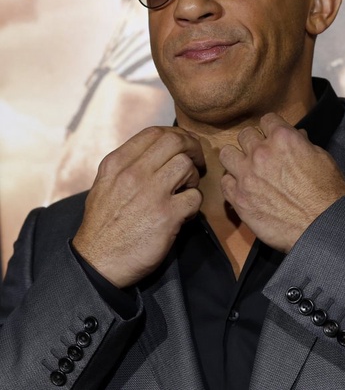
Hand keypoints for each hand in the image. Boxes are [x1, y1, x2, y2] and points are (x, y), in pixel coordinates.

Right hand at [72, 127, 204, 287]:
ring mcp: (151, 194)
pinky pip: (195, 197)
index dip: (177, 135)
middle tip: (196, 163)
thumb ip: (128, 165)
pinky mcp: (167, 216)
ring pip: (187, 166)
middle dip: (192, 149)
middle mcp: (133, 174)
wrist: (97, 262)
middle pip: (176, 142)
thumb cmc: (103, 225)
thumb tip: (157, 150)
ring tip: (184, 191)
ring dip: (193, 177)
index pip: (155, 133)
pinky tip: (183, 212)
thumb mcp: (104, 185)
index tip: (185, 147)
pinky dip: (194, 203)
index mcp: (116, 164)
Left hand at [218, 113, 344, 252]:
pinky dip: (233, 182)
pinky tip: (244, 188)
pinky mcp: (238, 198)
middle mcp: (260, 152)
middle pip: (244, 134)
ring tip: (246, 168)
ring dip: (237, 158)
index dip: (272, 128)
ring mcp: (246, 175)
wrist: (320, 226)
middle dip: (254, 142)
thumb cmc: (327, 193)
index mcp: (283, 138)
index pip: (267, 119)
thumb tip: (296, 137)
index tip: (274, 137)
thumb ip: (304, 144)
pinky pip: (224, 182)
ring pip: (226, 153)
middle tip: (262, 154)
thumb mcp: (323, 159)